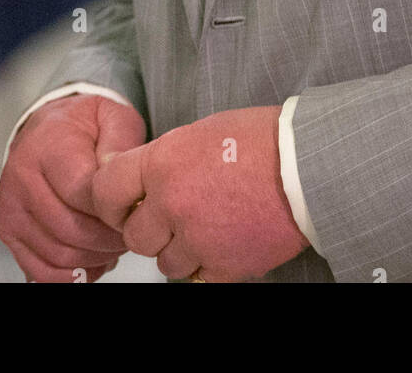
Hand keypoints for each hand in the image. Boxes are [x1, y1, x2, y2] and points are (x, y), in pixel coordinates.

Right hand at [0, 93, 146, 281]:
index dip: (113, 210)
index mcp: (48, 146)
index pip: (81, 193)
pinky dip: (71, 275)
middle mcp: (21, 177)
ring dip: (94, 259)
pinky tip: (92, 260)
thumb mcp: (114, 116)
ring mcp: (11, 207)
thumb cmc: (85, 126)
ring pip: (58, 255)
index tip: (135, 209)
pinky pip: (40, 271)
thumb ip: (121, 143)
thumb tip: (116, 176)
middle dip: (108, 240)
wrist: (49, 128)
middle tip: (130, 233)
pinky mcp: (9, 230)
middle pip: (70, 229)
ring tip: (114, 244)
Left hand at [91, 105, 310, 282]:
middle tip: (173, 217)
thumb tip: (141, 181)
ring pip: (166, 263)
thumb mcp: (198, 133)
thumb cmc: (259, 139)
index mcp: (161, 162)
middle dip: (151, 230)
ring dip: (181, 250)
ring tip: (208, 227)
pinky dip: (208, 265)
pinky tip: (225, 242)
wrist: (306, 164)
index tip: (124, 205)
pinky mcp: (224, 265)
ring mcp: (197, 238)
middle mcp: (172, 202)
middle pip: (134, 237)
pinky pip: (198, 278)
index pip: (105, 191)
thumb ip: (164, 160)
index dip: (111, 201)